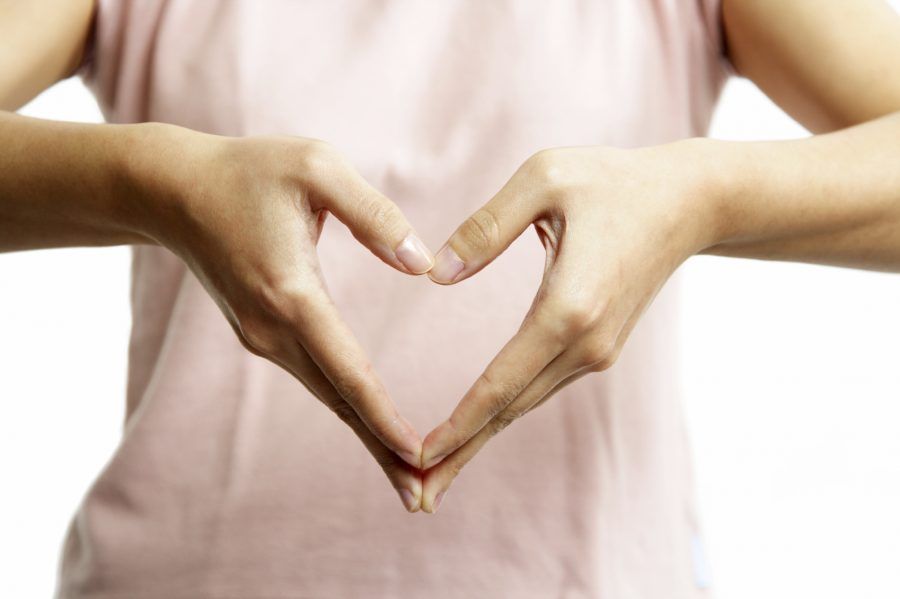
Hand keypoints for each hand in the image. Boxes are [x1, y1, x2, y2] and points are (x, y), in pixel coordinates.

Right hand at [129, 125, 434, 511]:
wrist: (174, 190)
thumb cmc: (249, 171)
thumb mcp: (316, 168)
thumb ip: (373, 214)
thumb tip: (422, 264)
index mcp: (290, 293)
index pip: (348, 368)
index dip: (384, 414)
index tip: (417, 454)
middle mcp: (274, 330)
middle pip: (339, 401)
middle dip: (381, 449)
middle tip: (424, 497)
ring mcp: (263, 338)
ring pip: (327, 396)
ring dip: (366, 435)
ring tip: (408, 479)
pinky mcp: (263, 335)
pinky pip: (315, 378)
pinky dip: (347, 407)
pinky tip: (371, 427)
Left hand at [418, 141, 718, 511]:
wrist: (689, 203)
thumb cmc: (613, 181)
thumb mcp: (545, 179)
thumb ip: (486, 227)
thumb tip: (436, 275)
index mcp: (569, 306)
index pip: (502, 381)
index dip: (458, 423)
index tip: (418, 458)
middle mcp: (586, 343)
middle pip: (510, 410)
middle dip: (461, 453)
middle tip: (414, 498)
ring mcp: (596, 351)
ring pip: (525, 404)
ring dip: (479, 439)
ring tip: (435, 476)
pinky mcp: (597, 348)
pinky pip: (539, 387)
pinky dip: (502, 412)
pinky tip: (477, 428)